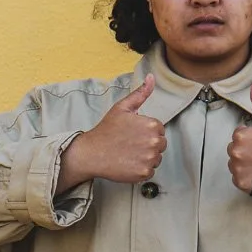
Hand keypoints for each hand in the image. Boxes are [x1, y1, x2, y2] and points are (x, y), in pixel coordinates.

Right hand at [57, 76, 166, 190]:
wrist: (92, 153)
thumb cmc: (106, 130)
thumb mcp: (122, 108)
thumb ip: (140, 93)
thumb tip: (151, 78)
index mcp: (152, 125)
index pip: (159, 130)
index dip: (145, 132)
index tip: (132, 134)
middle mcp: (154, 142)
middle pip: (160, 145)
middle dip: (148, 145)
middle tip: (130, 145)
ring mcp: (149, 158)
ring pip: (156, 158)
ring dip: (146, 157)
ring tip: (129, 154)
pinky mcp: (144, 173)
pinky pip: (150, 171)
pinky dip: (141, 169)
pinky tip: (128, 163)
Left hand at [229, 83, 251, 194]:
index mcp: (240, 136)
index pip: (239, 134)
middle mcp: (235, 152)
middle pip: (235, 149)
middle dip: (246, 149)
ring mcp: (237, 169)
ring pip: (235, 163)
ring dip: (245, 163)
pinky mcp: (241, 183)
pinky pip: (238, 178)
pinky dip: (246, 176)